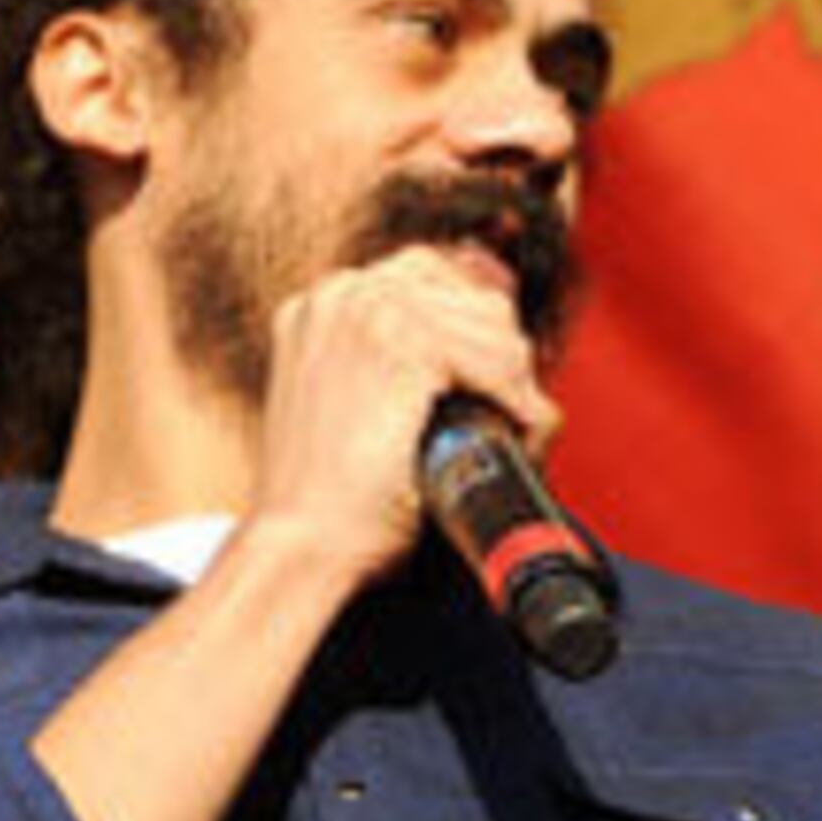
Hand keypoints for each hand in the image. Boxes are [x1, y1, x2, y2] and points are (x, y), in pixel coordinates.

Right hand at [244, 244, 555, 586]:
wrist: (303, 545)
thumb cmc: (328, 501)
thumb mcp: (349, 411)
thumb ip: (393, 371)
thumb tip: (477, 348)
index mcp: (322, 306)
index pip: (430, 275)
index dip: (475, 322)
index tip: (498, 369)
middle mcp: (339, 295)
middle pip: (467, 290)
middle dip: (501, 348)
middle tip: (510, 408)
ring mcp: (367, 313)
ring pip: (490, 323)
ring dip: (516, 379)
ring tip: (515, 427)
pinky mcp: (400, 345)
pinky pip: (496, 357)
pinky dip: (519, 399)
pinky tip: (517, 430)